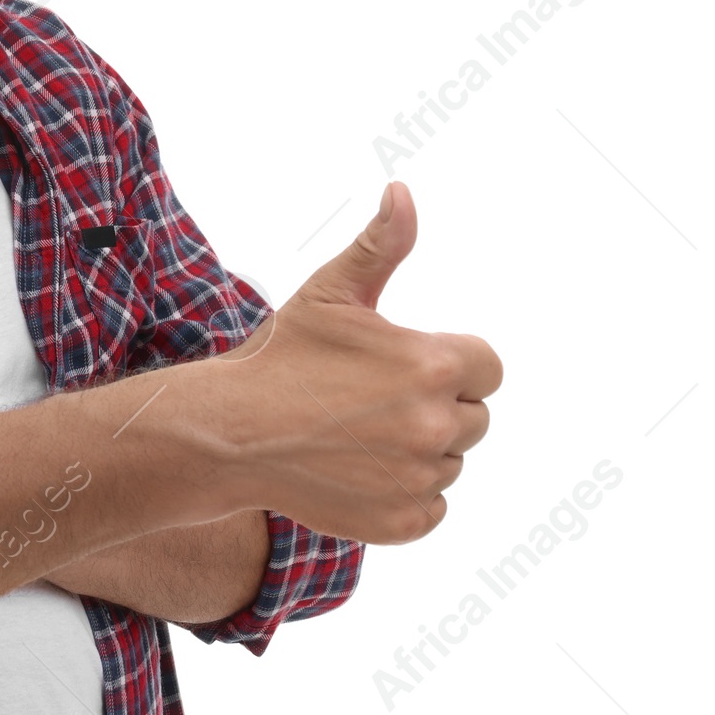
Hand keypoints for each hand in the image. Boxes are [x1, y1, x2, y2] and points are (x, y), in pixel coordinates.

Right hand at [188, 181, 500, 545]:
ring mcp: (419, 479)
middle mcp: (434, 425)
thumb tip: (402, 191)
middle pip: (474, 416)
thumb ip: (381, 245)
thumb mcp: (331, 293)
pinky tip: (360, 470)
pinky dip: (407, 493)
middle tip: (372, 400)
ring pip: (451, 462)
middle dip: (435, 406)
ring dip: (420, 450)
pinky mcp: (402, 524)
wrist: (227, 433)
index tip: (404, 364)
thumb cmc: (280, 356)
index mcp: (430, 364)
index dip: (449, 362)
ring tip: (359, 434)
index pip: (487, 367)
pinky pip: (434, 507)